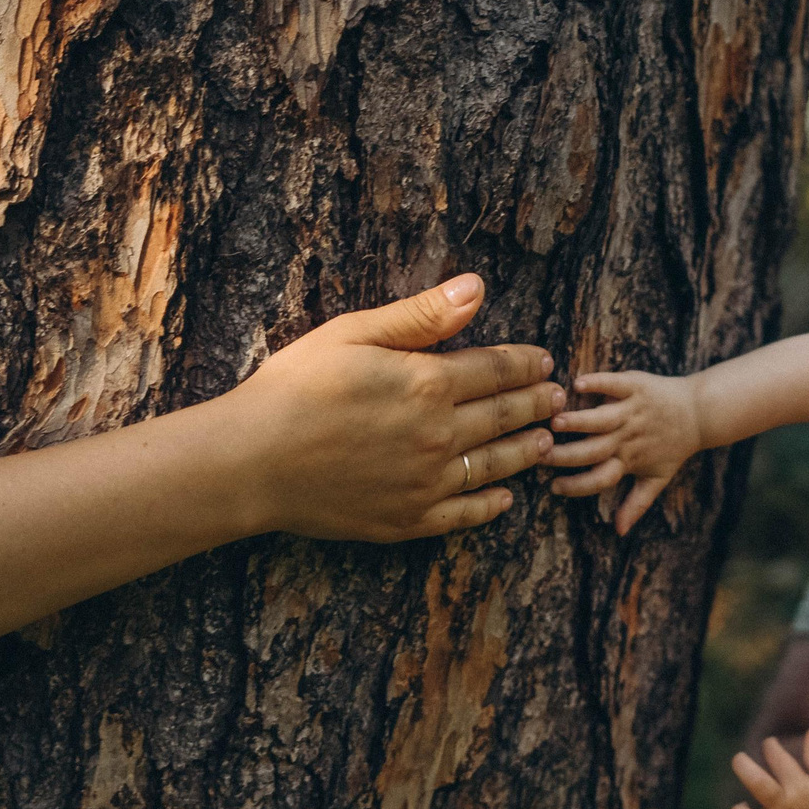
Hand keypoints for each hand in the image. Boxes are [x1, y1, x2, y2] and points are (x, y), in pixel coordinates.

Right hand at [233, 273, 563, 541]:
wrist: (250, 463)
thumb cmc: (292, 388)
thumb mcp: (353, 334)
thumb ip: (420, 316)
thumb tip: (477, 287)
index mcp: (428, 384)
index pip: (497, 371)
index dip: (526, 364)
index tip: (544, 361)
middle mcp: (439, 436)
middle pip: (504, 417)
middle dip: (537, 404)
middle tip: (558, 399)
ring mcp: (428, 483)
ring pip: (496, 465)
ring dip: (526, 451)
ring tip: (545, 442)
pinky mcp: (409, 520)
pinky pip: (465, 513)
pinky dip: (491, 504)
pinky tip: (504, 497)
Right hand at [543, 370, 703, 532]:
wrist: (700, 412)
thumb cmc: (674, 448)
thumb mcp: (658, 478)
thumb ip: (637, 504)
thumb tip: (620, 532)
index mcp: (629, 460)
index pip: (600, 478)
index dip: (578, 486)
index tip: (554, 487)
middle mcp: (628, 437)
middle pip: (594, 450)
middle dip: (566, 455)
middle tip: (540, 455)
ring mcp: (632, 411)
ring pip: (601, 419)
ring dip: (578, 422)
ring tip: (554, 423)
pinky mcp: (636, 387)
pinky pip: (615, 385)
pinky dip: (598, 384)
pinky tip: (578, 385)